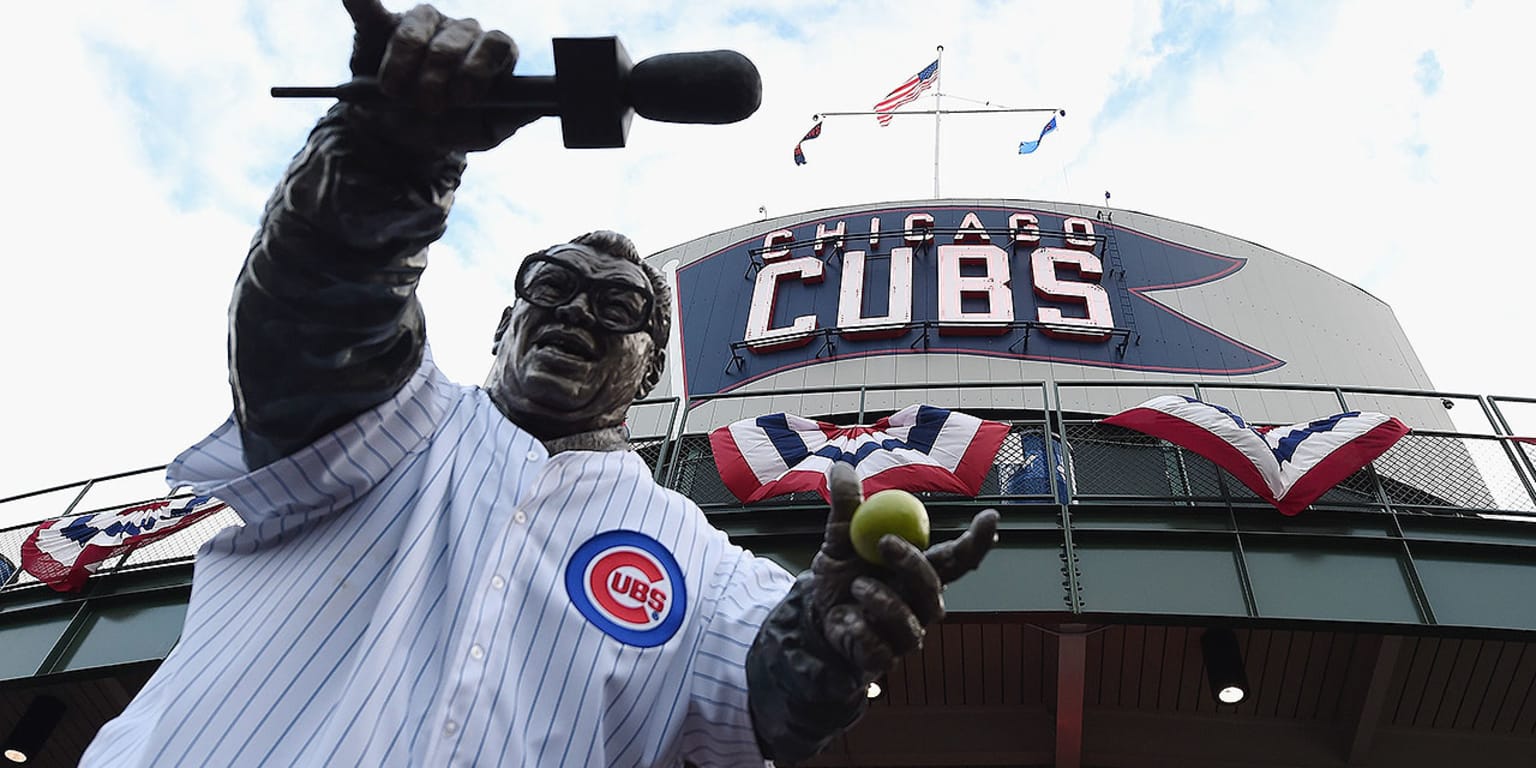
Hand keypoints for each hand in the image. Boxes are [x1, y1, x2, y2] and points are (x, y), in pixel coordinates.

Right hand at [342, 0, 538, 151]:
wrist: (403, 135)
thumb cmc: (450, 127)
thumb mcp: (481, 131)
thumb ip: (507, 119)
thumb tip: (533, 109)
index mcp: (489, 54)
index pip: (497, 43)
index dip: (480, 67)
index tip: (465, 96)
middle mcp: (460, 32)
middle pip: (457, 37)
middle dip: (439, 75)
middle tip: (427, 105)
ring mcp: (422, 24)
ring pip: (417, 28)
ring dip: (405, 63)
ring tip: (395, 93)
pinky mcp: (381, 25)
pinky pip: (370, 10)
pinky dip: (361, 3)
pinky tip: (355, 0)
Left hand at [812, 462, 998, 680]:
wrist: (815, 619)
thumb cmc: (839, 576)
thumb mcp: (840, 539)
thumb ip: (846, 507)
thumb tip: (843, 465)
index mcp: (920, 571)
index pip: (959, 558)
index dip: (978, 540)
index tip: (990, 517)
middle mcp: (922, 604)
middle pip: (934, 587)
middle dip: (913, 563)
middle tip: (886, 542)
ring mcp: (907, 635)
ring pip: (909, 619)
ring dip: (878, 598)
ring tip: (854, 588)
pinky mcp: (886, 660)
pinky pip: (879, 644)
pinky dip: (858, 627)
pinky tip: (847, 621)